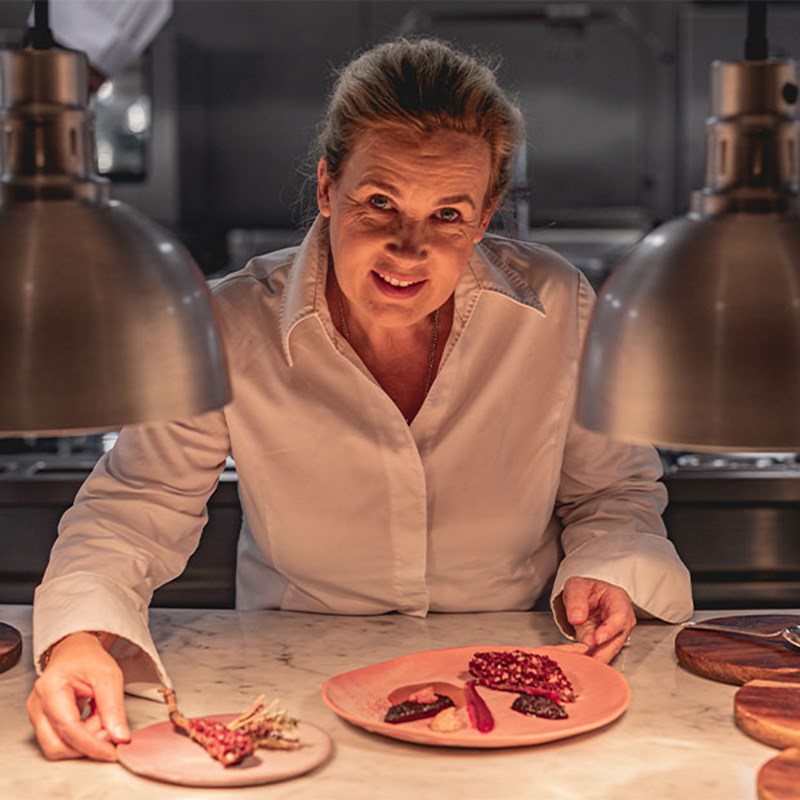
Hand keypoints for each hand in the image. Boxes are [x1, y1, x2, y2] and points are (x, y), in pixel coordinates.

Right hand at [26, 631, 129, 760]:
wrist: (75, 651)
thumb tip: (120, 737)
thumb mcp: (109, 675)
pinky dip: (81, 737)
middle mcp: (37, 705)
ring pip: (57, 746)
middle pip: (57, 744)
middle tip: (110, 729)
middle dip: (87, 744)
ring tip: (101, 719)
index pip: (68, 727)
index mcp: (51, 688)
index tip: (112, 751)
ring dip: (84, 741)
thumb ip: (114, 707)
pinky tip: (94, 721)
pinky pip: (60, 740)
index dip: (91, 744)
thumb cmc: (88, 659)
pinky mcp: (43, 722)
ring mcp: (37, 715)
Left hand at [559, 577, 635, 662]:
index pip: (619, 616)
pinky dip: (591, 659)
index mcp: (618, 600)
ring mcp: (616, 633)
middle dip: (604, 650)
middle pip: (618, 638)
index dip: (609, 629)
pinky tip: (583, 663)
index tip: (597, 639)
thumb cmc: (585, 590)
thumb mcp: (577, 587)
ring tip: (584, 663)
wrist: (583, 598)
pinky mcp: (606, 644)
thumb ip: (576, 600)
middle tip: (590, 659)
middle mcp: (622, 619)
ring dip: (597, 657)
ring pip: (610, 650)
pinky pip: (601, 654)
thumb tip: (577, 618)